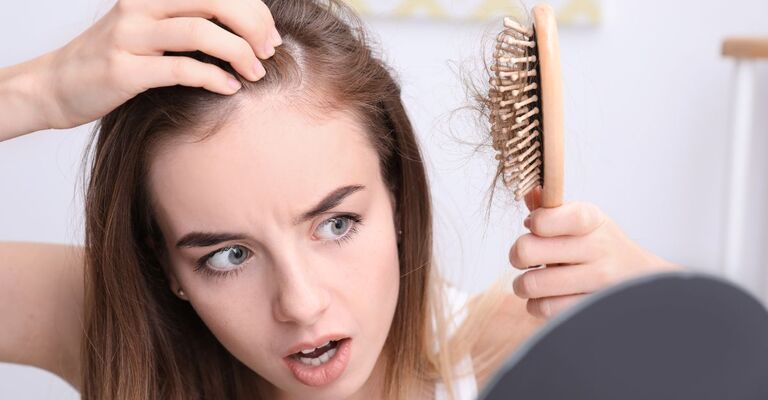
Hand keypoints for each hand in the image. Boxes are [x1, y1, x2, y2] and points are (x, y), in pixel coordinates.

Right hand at [39, 0, 281, 129]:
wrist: (57, 85)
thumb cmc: (116, 59)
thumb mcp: (152, 28)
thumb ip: (190, 22)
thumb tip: (247, 31)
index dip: (253, 9)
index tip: (270, 36)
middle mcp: (141, 6)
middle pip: (215, 1)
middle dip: (253, 26)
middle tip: (268, 52)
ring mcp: (130, 36)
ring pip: (201, 32)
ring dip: (239, 54)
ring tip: (256, 74)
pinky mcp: (124, 70)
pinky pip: (181, 69)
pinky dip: (215, 78)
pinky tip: (230, 88)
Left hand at [509, 187, 680, 317]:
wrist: (642, 279)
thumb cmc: (600, 245)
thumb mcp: (583, 219)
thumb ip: (551, 209)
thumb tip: (528, 192)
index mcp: (591, 219)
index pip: (545, 218)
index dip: (533, 223)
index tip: (535, 227)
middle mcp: (597, 248)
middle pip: (527, 251)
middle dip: (517, 255)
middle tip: (524, 259)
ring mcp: (597, 280)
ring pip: (532, 284)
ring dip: (522, 284)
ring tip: (531, 281)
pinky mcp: (591, 307)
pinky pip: (544, 308)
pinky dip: (536, 305)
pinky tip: (546, 298)